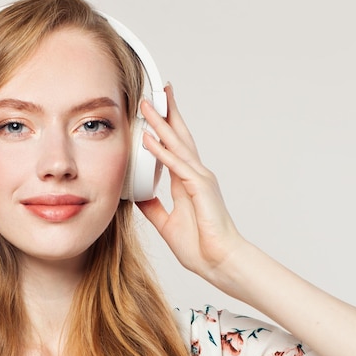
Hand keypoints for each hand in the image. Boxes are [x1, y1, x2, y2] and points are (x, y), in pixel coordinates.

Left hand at [136, 84, 246, 280]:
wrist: (220, 262)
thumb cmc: (200, 245)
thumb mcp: (166, 222)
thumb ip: (153, 205)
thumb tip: (136, 194)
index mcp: (187, 181)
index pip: (174, 147)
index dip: (165, 128)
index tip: (155, 110)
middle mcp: (195, 174)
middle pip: (179, 137)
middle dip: (166, 113)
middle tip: (154, 93)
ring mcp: (199, 179)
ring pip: (177, 145)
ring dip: (161, 124)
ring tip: (146, 105)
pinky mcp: (200, 188)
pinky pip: (177, 166)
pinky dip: (162, 152)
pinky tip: (149, 140)